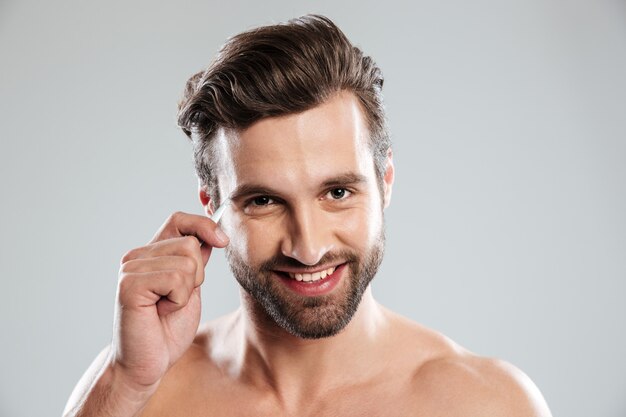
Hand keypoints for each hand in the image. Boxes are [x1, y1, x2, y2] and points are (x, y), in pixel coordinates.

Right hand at [111, 212, 228, 390]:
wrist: (147, 363)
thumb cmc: (167, 329)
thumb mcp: (191, 288)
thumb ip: (196, 261)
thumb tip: (213, 233)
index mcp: (151, 254)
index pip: (179, 220)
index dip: (204, 225)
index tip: (222, 241)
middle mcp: (137, 256)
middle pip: (190, 244)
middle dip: (197, 275)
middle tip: (176, 299)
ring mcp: (130, 268)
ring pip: (186, 262)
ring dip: (186, 291)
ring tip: (167, 306)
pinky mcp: (129, 284)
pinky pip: (175, 278)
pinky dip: (178, 299)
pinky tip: (161, 311)